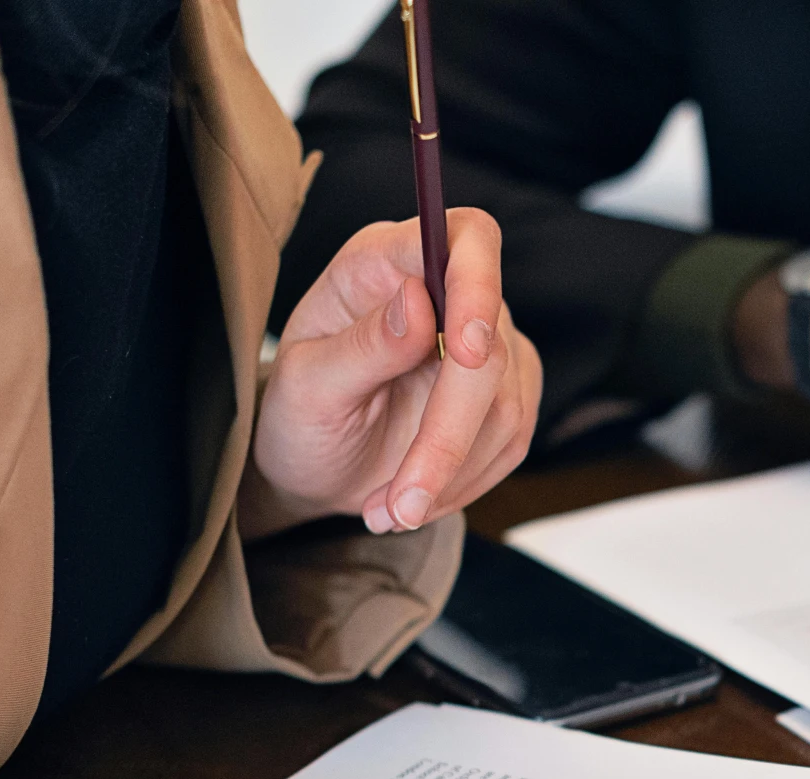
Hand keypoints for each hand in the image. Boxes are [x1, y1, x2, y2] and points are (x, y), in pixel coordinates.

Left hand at [245, 209, 541, 536]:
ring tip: (390, 508)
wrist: (317, 467)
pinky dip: (463, 484)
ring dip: (448, 474)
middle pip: (490, 349)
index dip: (477, 283)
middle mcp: (447, 296)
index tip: (467, 350)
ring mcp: (490, 347)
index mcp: (385, 264)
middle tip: (400, 501)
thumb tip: (419, 302)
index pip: (463, 240)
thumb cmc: (299, 415)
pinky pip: (510, 444)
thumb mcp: (305, 386)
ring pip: (506, 409)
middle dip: (447, 434)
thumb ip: (362, 345)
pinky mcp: (509, 397)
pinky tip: (416, 499)